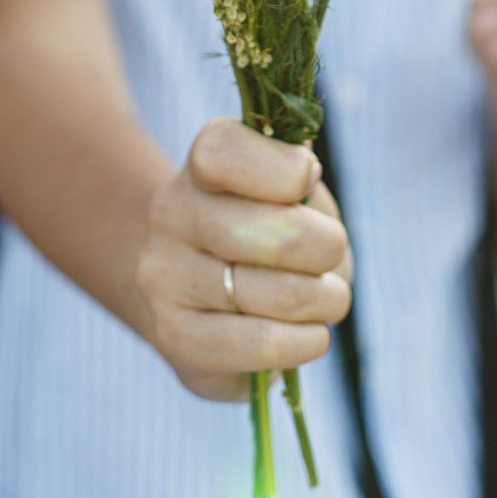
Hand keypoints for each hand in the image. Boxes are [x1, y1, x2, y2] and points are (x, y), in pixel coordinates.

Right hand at [135, 116, 353, 402]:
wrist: (197, 287)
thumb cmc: (265, 227)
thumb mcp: (287, 189)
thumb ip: (298, 175)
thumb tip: (304, 172)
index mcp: (200, 166)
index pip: (225, 152)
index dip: (283, 168)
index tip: (307, 179)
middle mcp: (171, 213)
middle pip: (276, 234)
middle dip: (327, 249)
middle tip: (331, 257)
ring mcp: (165, 276)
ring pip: (277, 295)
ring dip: (324, 301)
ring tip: (327, 300)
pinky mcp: (174, 336)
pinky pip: (258, 345)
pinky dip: (302, 343)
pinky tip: (311, 337)